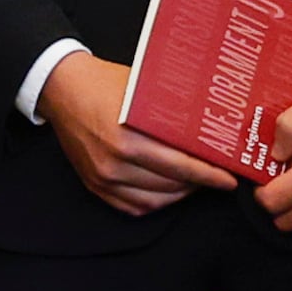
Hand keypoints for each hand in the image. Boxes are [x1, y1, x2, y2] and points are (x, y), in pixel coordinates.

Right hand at [42, 48, 238, 216]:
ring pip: (154, 201)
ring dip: (179, 195)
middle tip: (217, 176)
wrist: (62, 89)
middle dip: (199, 184)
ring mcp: (103, 178)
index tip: (229, 179)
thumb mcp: (143, 91)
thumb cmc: (104, 84)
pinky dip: (155, 202)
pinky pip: (133, 207)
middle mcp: (115, 164)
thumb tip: (210, 125)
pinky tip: (169, 190)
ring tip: (195, 182)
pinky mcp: (95, 185)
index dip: (209, 175)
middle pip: (171, 185)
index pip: (181, 166)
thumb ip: (172, 112)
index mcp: (128, 139)